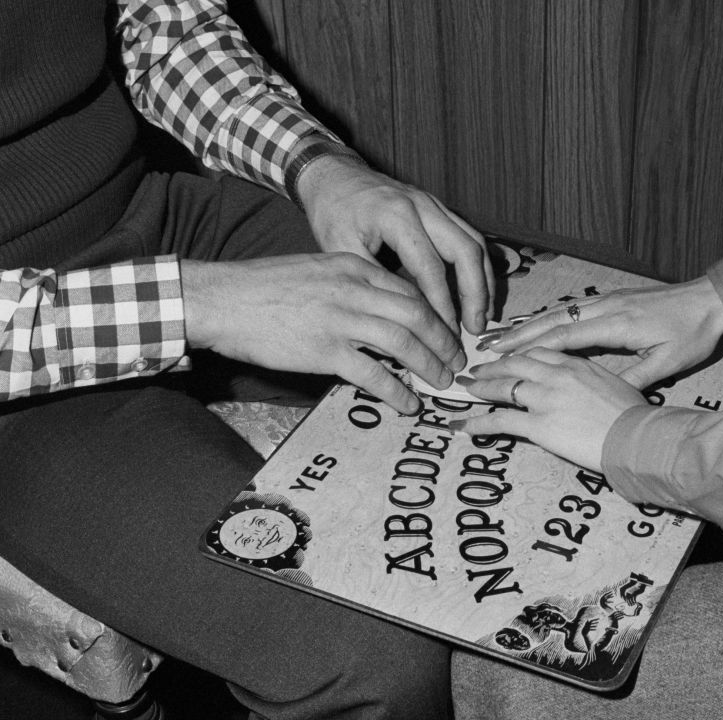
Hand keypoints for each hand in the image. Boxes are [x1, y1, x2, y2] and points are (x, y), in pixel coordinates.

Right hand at [181, 253, 464, 413]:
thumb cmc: (264, 287)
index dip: (437, 315)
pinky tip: (408, 404)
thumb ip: (352, 286)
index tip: (448, 333)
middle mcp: (353, 289)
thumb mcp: (317, 271)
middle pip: (418, 315)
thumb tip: (384, 313)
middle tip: (455, 360)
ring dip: (430, 366)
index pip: (410, 289)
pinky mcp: (324, 350)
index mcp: (354, 266)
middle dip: (444, 341)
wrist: (220, 299)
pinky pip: (374, 374)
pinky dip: (397, 392)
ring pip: (404, 343)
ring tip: (441, 382)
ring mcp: (340, 319)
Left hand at [297, 149, 494, 334]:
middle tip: (476, 327)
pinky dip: (478, 266)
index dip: (442, 304)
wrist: (334, 176)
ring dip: (484, 281)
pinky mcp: (439, 209)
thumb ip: (374, 281)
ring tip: (483, 314)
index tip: (446, 333)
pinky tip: (478, 292)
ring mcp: (435, 204)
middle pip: (466, 250)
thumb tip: (403, 320)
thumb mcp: (341, 249)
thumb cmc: (333, 212)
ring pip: (475, 242)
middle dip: (475, 292)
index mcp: (396, 215)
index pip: (430, 267)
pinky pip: (469, 236)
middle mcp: (423, 206)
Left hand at [451, 348, 646, 471]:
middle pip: (514, 364)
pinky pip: (499, 421)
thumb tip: (589, 389)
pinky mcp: (538, 424)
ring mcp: (544, 398)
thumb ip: (593, 382)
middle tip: (475, 369)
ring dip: (480, 387)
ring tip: (465, 388)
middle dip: (492, 366)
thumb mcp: (615, 385)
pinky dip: (475, 423)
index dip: (518, 355)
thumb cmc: (634, 416)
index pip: (538, 352)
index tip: (508, 359)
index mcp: (575, 364)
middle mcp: (556, 375)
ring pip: (502, 387)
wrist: (636, 436)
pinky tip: (459, 425)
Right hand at [485, 277, 722, 388]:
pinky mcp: (611, 298)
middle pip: (552, 321)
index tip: (502, 357)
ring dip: (527, 325)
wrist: (711, 299)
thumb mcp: (668, 362)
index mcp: (616, 325)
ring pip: (557, 312)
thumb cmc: (692, 332)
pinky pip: (570, 309)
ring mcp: (606, 300)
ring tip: (499, 337)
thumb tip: (608, 399)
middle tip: (485, 347)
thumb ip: (636, 379)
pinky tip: (534, 325)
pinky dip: (546, 318)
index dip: (530, 348)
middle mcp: (605, 308)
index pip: (564, 337)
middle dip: (517, 335)